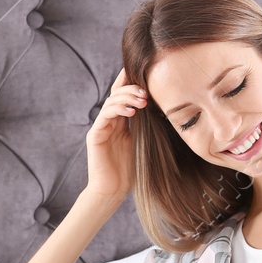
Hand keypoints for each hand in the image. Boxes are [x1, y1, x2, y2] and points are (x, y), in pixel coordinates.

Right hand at [85, 67, 146, 200]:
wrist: (112, 191)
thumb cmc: (131, 170)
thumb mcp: (144, 142)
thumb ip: (148, 126)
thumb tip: (166, 109)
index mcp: (122, 121)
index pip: (126, 95)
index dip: (132, 82)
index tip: (147, 72)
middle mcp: (110, 120)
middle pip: (117, 93)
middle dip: (132, 88)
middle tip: (146, 90)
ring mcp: (102, 126)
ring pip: (111, 101)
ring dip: (127, 97)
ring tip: (142, 99)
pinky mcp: (96, 135)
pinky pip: (105, 115)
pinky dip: (117, 110)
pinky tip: (131, 112)